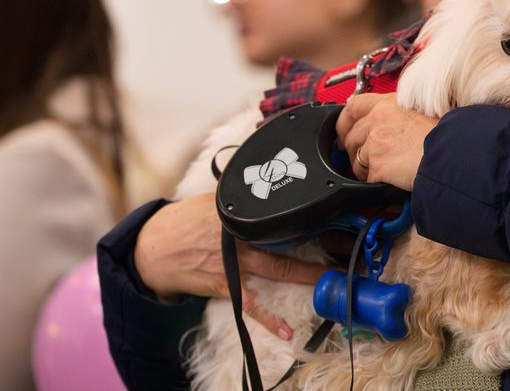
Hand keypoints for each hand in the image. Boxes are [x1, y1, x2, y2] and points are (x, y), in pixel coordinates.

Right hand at [133, 193, 329, 338]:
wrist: (154, 246)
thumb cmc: (188, 220)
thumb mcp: (219, 198)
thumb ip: (248, 196)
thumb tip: (275, 181)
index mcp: (244, 211)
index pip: (289, 212)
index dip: (319, 215)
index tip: (346, 217)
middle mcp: (243, 235)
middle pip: (293, 238)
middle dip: (326, 243)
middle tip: (353, 248)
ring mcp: (235, 261)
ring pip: (279, 268)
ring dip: (309, 275)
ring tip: (335, 282)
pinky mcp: (224, 285)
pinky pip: (250, 304)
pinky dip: (268, 319)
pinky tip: (286, 331)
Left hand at [337, 93, 438, 190]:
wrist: (452, 155)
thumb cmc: (445, 137)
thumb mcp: (422, 113)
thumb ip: (400, 116)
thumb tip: (391, 126)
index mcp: (389, 104)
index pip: (354, 106)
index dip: (344, 121)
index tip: (345, 131)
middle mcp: (379, 120)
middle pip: (351, 136)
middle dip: (353, 151)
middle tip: (360, 159)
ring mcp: (375, 143)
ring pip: (356, 160)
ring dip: (363, 169)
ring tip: (378, 173)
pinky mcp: (377, 165)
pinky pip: (366, 178)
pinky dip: (374, 182)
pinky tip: (386, 182)